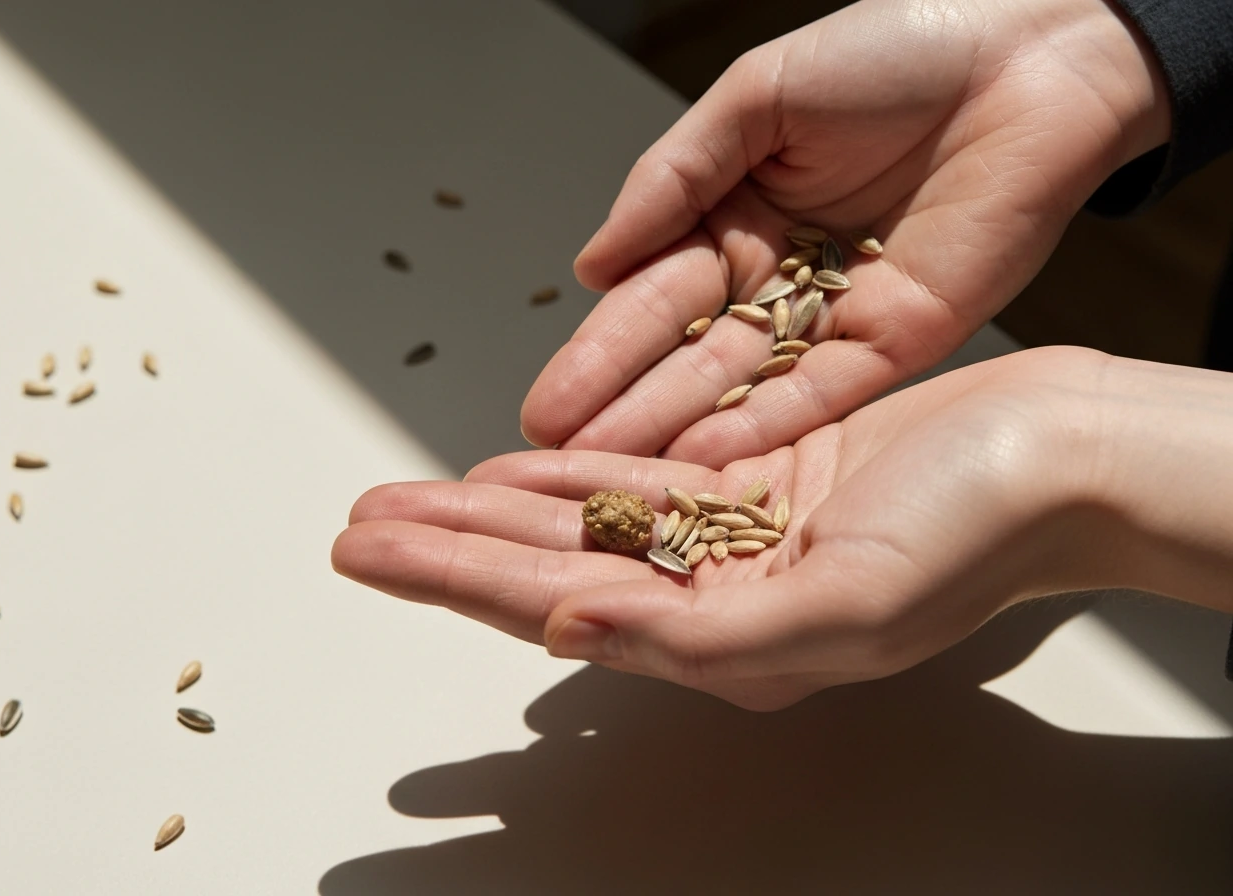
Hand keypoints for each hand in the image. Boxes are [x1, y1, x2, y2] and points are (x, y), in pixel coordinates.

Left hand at [336, 347, 1143, 709]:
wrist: (1055, 456)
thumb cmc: (976, 532)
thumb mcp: (841, 603)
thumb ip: (696, 635)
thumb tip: (568, 631)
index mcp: (724, 638)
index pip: (550, 605)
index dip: (451, 580)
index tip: (372, 558)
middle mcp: (714, 590)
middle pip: (543, 564)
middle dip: (444, 545)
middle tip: (359, 530)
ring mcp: (730, 532)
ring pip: (578, 517)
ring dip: (490, 504)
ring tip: (410, 497)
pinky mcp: (755, 476)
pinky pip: (641, 475)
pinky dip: (572, 467)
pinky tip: (516, 464)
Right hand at [521, 0, 1168, 466]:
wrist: (1030, 56)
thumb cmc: (898, 49)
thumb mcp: (758, 97)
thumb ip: (673, 179)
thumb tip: (592, 263)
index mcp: (734, 217)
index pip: (650, 297)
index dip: (597, 352)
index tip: (545, 403)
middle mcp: (775, 279)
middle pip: (683, 354)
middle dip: (621, 408)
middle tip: (557, 458)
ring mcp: (831, 319)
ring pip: (740, 385)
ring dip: (677, 431)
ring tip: (612, 475)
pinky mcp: (892, 343)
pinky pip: (819, 394)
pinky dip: (765, 428)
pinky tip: (707, 462)